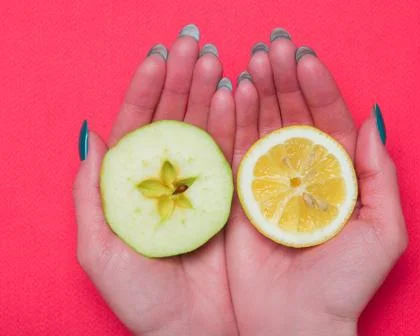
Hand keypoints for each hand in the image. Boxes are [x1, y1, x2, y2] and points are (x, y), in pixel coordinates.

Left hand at [73, 26, 236, 335]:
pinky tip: (238, 94)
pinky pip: (234, 151)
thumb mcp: (99, 250)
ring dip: (210, 92)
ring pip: (206, 128)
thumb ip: (90, 194)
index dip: (146, 90)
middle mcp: (172, 179)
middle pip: (175, 118)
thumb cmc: (142, 297)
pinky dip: (236, 122)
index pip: (138, 126)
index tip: (158, 57)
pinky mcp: (234, 196)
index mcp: (136, 185)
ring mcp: (205, 184)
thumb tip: (91, 136)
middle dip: (182, 80)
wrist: (192, 331)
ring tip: (216, 62)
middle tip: (195, 46)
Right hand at [227, 30, 407, 334]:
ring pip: (261, 125)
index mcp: (337, 175)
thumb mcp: (382, 231)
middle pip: (292, 115)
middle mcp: (300, 172)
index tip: (304, 58)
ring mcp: (266, 180)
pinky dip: (231, 120)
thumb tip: (375, 120)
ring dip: (257, 90)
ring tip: (252, 60)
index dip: (318, 87)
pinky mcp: (236, 193)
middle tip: (272, 46)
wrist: (294, 323)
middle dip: (283, 79)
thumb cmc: (343, 284)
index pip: (329, 120)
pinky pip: (233, 150)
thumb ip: (383, 175)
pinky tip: (231, 92)